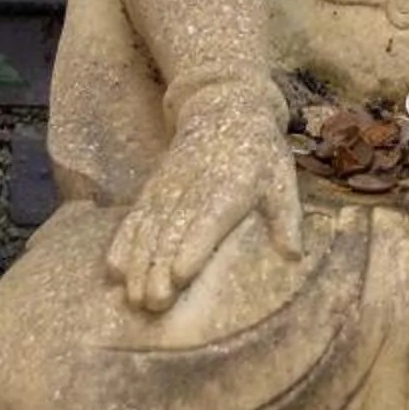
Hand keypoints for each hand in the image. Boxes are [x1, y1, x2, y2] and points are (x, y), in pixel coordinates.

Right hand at [104, 108, 302, 311]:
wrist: (225, 107)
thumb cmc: (260, 154)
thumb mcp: (281, 180)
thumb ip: (287, 219)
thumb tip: (294, 255)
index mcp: (231, 186)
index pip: (209, 218)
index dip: (193, 246)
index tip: (179, 275)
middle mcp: (194, 186)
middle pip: (172, 229)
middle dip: (159, 266)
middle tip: (153, 302)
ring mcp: (169, 186)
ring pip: (149, 226)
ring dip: (139, 262)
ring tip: (132, 295)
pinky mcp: (153, 187)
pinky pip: (135, 216)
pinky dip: (123, 242)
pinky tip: (114, 269)